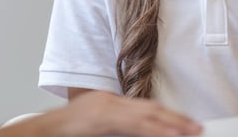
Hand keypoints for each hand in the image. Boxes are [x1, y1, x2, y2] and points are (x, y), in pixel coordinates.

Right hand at [55, 91, 201, 136]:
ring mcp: (104, 109)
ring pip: (144, 115)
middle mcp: (108, 103)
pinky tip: (167, 134)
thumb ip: (117, 128)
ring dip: (169, 124)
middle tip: (196, 127)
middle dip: (174, 118)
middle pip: (149, 108)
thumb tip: (143, 132)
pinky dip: (151, 129)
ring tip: (188, 131)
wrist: (41, 131)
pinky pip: (131, 124)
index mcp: (108, 104)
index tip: (186, 123)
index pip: (144, 108)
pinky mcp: (100, 119)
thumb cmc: (66, 133)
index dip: (167, 115)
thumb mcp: (95, 129)